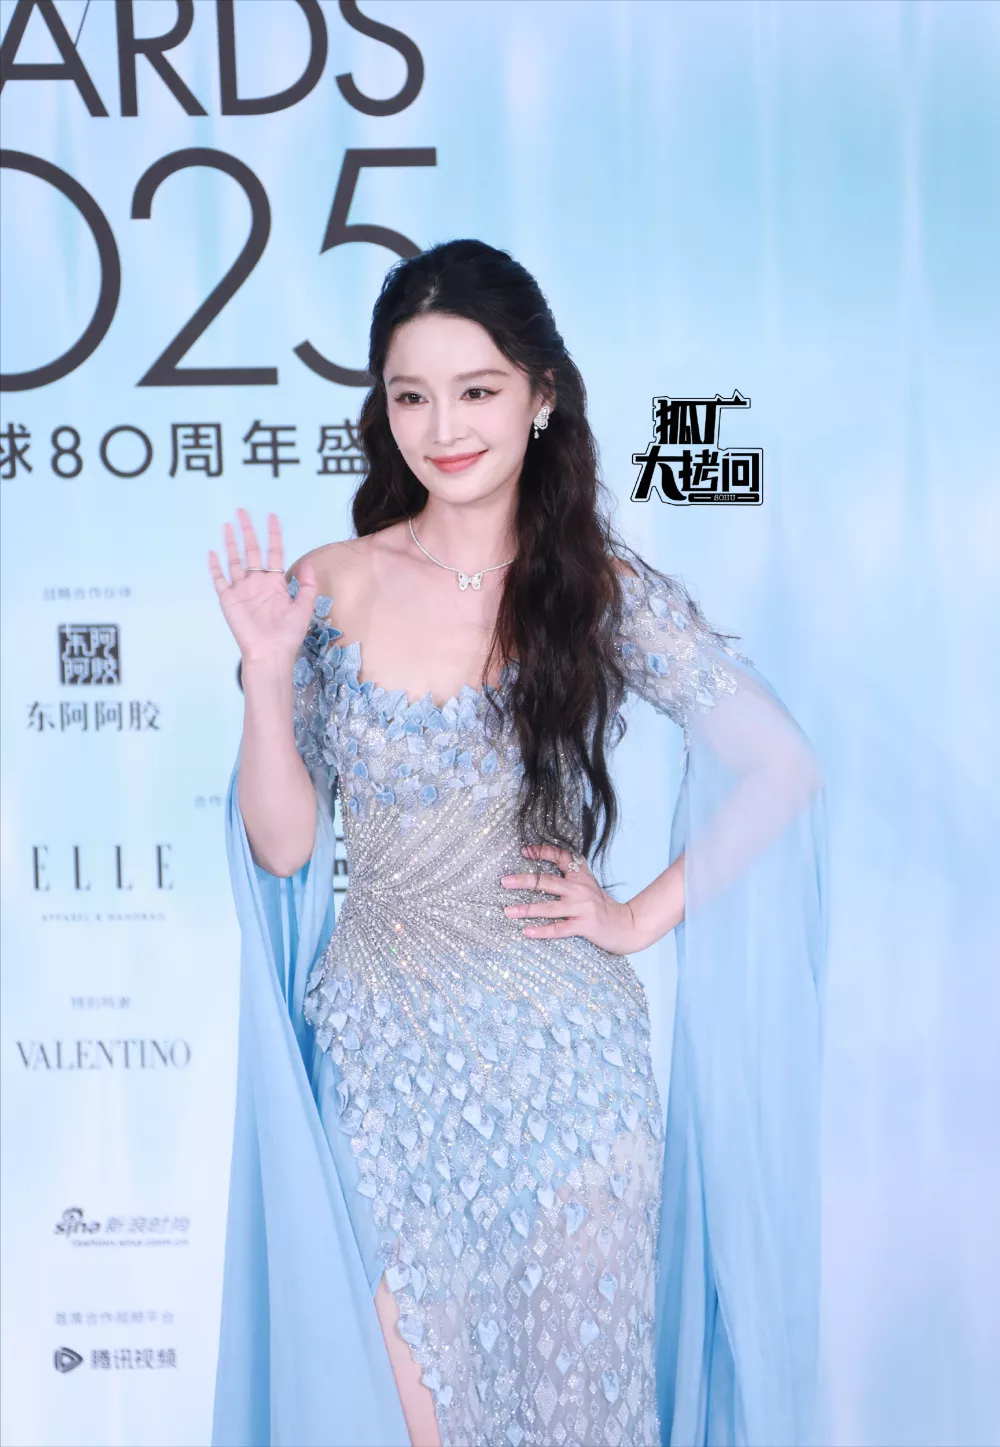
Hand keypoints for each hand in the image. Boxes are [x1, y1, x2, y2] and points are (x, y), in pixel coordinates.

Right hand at [209, 510, 317, 666]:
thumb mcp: (305, 608)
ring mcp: (242, 590)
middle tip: (243, 512)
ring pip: (234, 560)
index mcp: (275, 582)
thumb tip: (309, 562)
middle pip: (252, 550)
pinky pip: (220, 579)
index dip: (273, 534)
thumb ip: (307, 586)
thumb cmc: (289, 634)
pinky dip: (215, 566)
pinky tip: (212, 553)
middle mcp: (257, 582)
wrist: (271, 653)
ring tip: (228, 525)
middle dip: (248, 531)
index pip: (274, 552)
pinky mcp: (229, 599)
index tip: (271, 517)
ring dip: (231, 543)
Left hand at [501, 843, 644, 955]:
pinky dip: (541, 931)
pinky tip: (527, 931)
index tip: (524, 851)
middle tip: (503, 882)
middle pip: (546, 881)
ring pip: (548, 907)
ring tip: (507, 911)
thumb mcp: (588, 885)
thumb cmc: (601, 906)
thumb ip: (570, 877)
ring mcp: (581, 907)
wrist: (627, 925)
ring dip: (525, 909)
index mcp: (580, 875)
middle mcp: (579, 888)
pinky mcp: (584, 925)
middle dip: (523, 881)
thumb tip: (541, 875)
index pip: (560, 856)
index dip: (541, 851)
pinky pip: (558, 928)